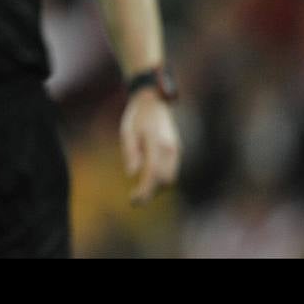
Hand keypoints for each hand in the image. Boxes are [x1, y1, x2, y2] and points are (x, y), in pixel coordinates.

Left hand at [120, 89, 180, 205]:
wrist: (153, 102)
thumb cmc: (137, 117)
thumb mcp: (127, 132)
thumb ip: (131, 152)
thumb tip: (132, 174)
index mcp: (157, 144)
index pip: (153, 174)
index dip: (144, 190)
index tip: (134, 201)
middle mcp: (170, 149)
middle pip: (165, 180)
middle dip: (151, 191)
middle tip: (135, 196)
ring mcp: (176, 150)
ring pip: (171, 178)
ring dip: (157, 187)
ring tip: (140, 188)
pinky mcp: (176, 151)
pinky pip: (171, 171)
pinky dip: (161, 179)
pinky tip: (149, 179)